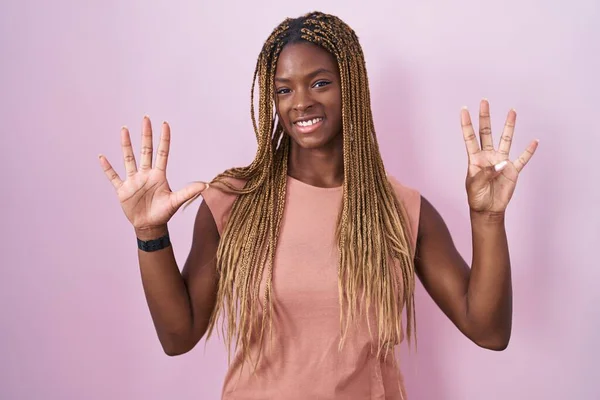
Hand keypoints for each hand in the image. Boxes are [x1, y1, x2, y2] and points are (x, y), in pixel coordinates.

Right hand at [99, 116, 207, 236]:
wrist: (150, 225)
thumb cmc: (164, 213)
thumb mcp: (176, 201)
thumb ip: (189, 192)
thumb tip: (206, 185)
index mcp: (158, 175)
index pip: (162, 153)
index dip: (164, 139)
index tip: (165, 124)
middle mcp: (146, 174)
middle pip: (146, 150)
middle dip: (146, 135)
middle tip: (146, 118)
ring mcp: (133, 180)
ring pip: (129, 159)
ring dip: (126, 145)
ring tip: (124, 129)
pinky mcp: (123, 190)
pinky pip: (114, 177)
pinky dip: (107, 168)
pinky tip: (102, 157)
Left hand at [461, 99, 538, 214]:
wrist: (488, 210)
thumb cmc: (477, 197)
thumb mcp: (475, 185)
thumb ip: (486, 173)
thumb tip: (501, 163)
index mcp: (475, 159)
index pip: (470, 137)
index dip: (466, 124)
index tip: (464, 109)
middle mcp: (488, 156)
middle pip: (486, 132)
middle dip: (485, 117)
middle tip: (484, 101)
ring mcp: (501, 161)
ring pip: (505, 139)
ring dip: (509, 126)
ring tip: (512, 111)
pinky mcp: (512, 170)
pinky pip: (522, 158)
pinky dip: (529, 151)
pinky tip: (535, 141)